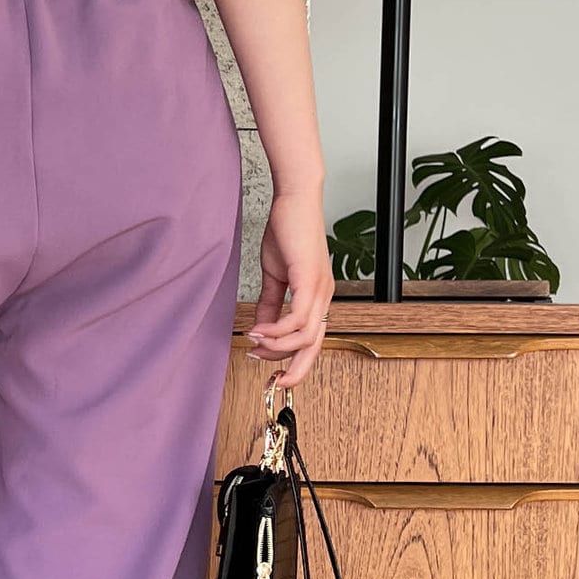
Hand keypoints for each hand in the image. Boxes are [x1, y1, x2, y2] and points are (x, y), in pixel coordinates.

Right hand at [246, 190, 333, 388]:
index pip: (311, 339)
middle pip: (314, 346)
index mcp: (317, 296)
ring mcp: (320, 289)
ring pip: (305, 337)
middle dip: (295, 369)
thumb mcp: (275, 275)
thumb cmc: (287, 231)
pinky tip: (258, 329)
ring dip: (277, 347)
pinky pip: (297, 319)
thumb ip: (270, 304)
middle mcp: (324, 296)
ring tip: (254, 343)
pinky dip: (276, 330)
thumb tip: (261, 329)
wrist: (294, 200)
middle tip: (272, 379)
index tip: (267, 367)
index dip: (294, 359)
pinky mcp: (309, 280)